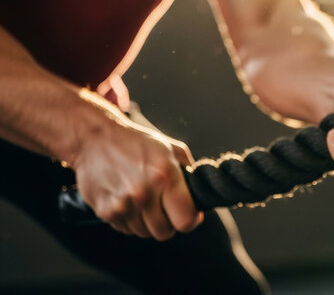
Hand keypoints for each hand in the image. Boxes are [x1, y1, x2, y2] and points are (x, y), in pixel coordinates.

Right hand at [72, 115, 201, 240]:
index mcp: (165, 176)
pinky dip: (130, 220)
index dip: (191, 220)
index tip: (189, 214)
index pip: (186, 220)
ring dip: (148, 222)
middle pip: (165, 232)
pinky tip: (128, 201)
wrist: (94, 138)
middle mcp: (144, 193)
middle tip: (165, 207)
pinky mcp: (105, 211)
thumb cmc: (136, 142)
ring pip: (145, 233)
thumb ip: (188, 172)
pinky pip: (126, 230)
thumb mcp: (170, 148)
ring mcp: (123, 204)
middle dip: (169, 222)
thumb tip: (200, 197)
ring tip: (144, 200)